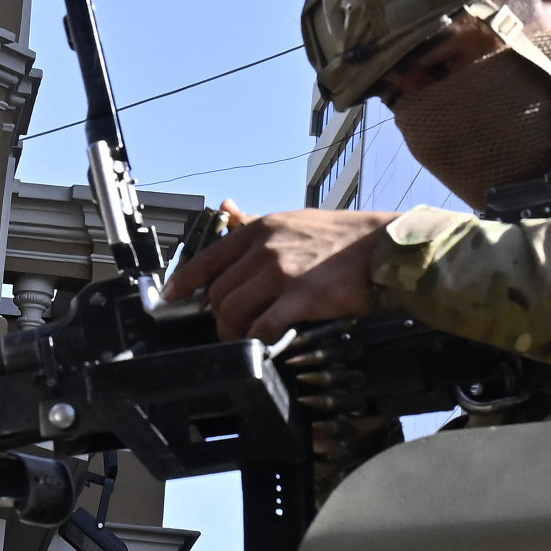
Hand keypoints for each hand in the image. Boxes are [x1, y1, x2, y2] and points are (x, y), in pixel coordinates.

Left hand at [162, 200, 398, 342]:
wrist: (379, 247)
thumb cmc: (336, 236)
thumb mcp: (289, 220)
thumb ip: (253, 220)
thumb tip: (225, 206)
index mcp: (259, 230)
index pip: (207, 258)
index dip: (183, 281)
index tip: (171, 297)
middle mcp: (264, 249)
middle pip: (218, 292)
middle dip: (216, 316)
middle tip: (226, 327)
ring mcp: (281, 273)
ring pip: (233, 310)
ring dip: (233, 330)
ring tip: (243, 337)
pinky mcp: (300, 298)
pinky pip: (263, 326)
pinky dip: (257, 339)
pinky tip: (263, 343)